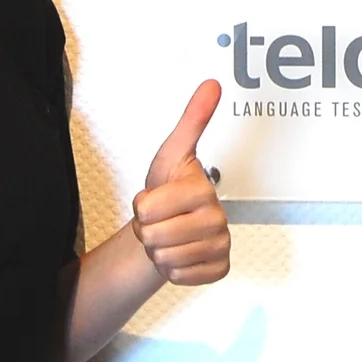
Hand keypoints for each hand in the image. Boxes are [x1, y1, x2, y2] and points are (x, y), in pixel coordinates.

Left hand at [132, 80, 230, 286]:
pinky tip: (181, 253)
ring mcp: (220, 246)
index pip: (147, 209)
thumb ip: (192, 119)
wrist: (174, 225)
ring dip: (159, 251)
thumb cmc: (169, 190)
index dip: (142, 206)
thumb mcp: (171, 154)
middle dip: (148, 231)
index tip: (156, 198)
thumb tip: (212, 84)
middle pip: (154, 237)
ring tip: (170, 235)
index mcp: (203, 189)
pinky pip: (179, 277)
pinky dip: (173, 270)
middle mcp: (218, 218)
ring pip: (164, 260)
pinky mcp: (219, 269)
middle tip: (161, 219)